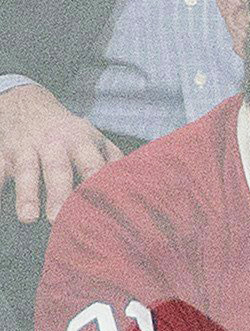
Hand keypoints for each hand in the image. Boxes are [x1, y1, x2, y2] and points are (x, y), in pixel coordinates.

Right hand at [0, 82, 120, 222]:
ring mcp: (26, 148)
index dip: (97, 185)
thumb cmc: (69, 131)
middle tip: (61, 219)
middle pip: (57, 170)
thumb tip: (145, 188)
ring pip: (25, 171)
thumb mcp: (95, 139)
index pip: (92, 166)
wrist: (26, 101)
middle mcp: (53, 145)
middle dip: (60, 194)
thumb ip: (116, 162)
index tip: (104, 208)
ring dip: (26, 194)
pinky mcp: (3, 152)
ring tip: (28, 218)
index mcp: (81, 143)